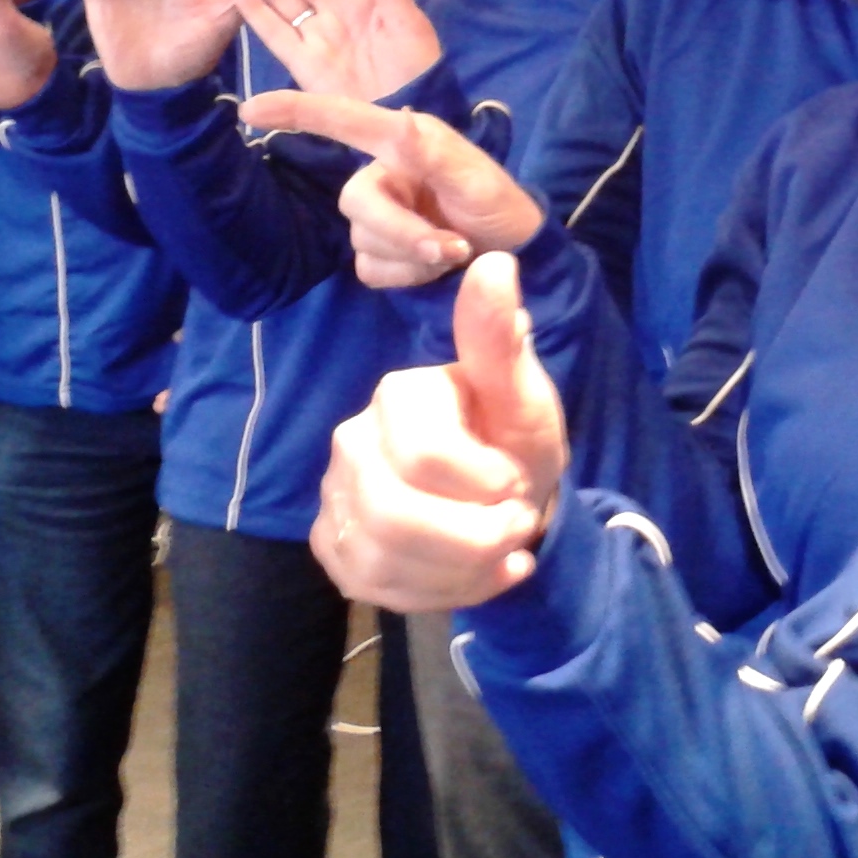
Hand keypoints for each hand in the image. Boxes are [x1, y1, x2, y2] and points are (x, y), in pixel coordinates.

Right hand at [237, 88, 545, 286]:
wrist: (515, 257)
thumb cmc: (499, 205)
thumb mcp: (476, 178)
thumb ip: (435, 153)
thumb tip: (399, 122)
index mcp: (401, 142)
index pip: (340, 119)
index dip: (294, 111)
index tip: (249, 109)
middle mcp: (382, 175)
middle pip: (354, 203)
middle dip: (401, 232)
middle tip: (450, 248)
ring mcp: (378, 216)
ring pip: (361, 242)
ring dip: (411, 256)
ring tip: (452, 253)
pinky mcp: (381, 255)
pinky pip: (369, 270)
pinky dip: (406, 276)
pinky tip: (434, 269)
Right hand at [315, 252, 568, 608]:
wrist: (504, 497)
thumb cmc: (513, 439)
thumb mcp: (525, 397)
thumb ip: (500, 343)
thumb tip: (497, 262)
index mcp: (397, 395)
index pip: (424, 457)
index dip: (485, 486)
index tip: (518, 484)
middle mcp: (351, 440)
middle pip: (392, 518)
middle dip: (471, 539)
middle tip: (514, 528)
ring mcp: (333, 495)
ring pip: (379, 560)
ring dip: (459, 572)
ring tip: (500, 554)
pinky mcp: (332, 543)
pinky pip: (369, 588)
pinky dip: (435, 594)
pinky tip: (472, 574)